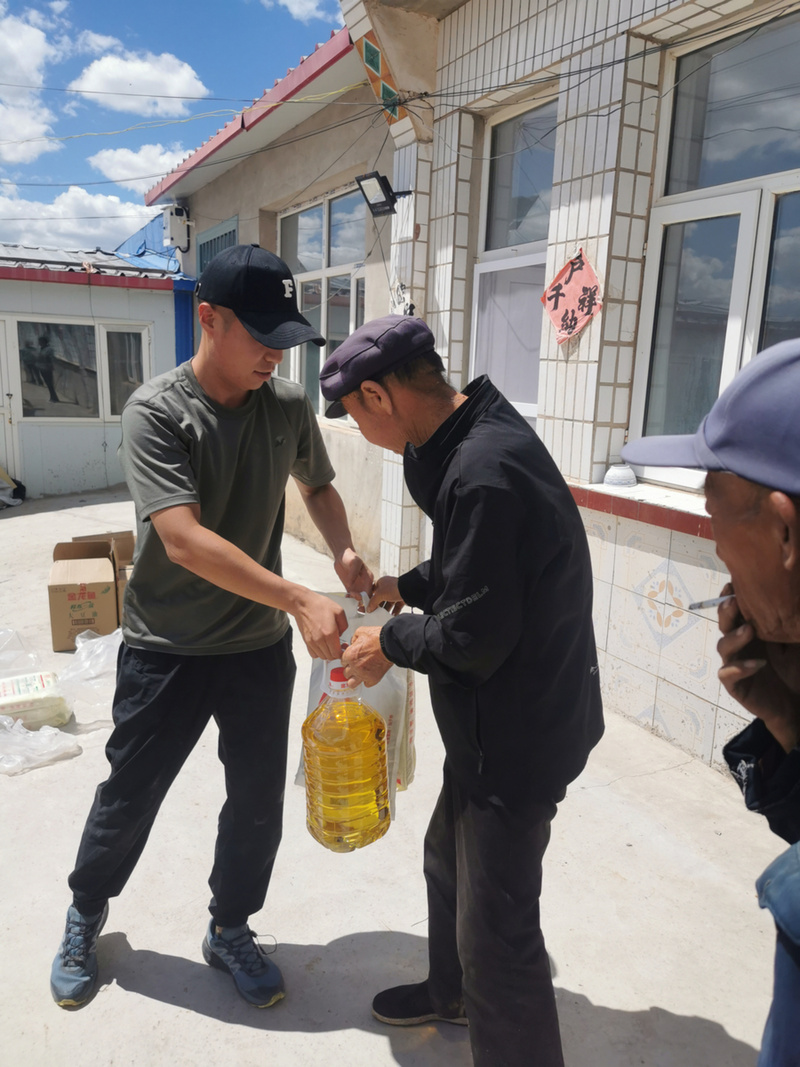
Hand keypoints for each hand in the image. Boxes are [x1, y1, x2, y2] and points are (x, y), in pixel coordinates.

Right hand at [291, 590, 347, 660]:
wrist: (303, 604)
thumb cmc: (319, 605)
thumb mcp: (339, 611)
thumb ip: (344, 625)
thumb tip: (342, 635)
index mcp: (330, 633)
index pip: (337, 653)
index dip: (342, 652)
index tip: (343, 647)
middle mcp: (320, 640)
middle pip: (330, 657)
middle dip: (336, 653)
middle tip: (338, 645)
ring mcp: (312, 642)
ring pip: (322, 657)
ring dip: (328, 653)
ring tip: (330, 644)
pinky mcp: (307, 642)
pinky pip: (314, 654)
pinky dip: (319, 652)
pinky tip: (322, 645)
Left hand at [334, 548, 373, 598]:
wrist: (342, 556)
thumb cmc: (350, 557)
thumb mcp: (354, 562)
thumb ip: (353, 573)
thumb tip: (351, 584)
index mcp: (369, 578)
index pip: (369, 592)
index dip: (365, 597)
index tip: (356, 596)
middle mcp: (365, 584)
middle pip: (366, 598)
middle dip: (360, 601)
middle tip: (351, 596)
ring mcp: (358, 586)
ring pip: (359, 599)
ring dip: (355, 601)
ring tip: (348, 596)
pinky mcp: (351, 587)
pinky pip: (352, 597)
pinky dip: (350, 599)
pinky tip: (346, 597)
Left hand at [342, 626, 392, 687]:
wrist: (391, 645)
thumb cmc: (378, 638)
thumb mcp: (361, 632)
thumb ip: (353, 639)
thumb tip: (353, 643)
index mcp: (350, 655)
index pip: (342, 661)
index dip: (347, 659)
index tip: (351, 658)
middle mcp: (355, 666)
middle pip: (345, 673)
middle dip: (350, 669)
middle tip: (355, 665)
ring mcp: (364, 674)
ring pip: (352, 683)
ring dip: (354, 678)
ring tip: (359, 674)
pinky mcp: (373, 679)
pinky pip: (366, 684)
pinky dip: (367, 680)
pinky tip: (369, 674)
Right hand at [367, 575, 403, 615]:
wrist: (408, 590)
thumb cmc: (394, 587)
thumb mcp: (379, 594)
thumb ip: (373, 602)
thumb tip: (369, 608)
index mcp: (382, 582)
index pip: (373, 590)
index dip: (370, 598)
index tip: (367, 605)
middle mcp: (388, 587)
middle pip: (381, 598)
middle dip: (378, 606)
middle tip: (374, 612)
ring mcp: (395, 593)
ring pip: (388, 603)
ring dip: (386, 610)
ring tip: (382, 616)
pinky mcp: (401, 599)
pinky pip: (396, 607)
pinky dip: (394, 612)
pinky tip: (391, 616)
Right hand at [717, 583, 799, 752]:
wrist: (795, 704)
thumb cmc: (796, 670)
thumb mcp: (796, 643)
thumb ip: (791, 624)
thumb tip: (794, 599)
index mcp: (752, 631)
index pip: (736, 610)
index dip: (731, 597)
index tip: (734, 584)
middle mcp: (740, 645)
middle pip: (724, 624)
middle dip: (726, 612)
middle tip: (733, 601)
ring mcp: (734, 664)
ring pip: (724, 647)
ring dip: (734, 637)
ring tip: (749, 630)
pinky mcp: (735, 685)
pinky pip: (729, 674)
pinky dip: (739, 668)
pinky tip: (757, 664)